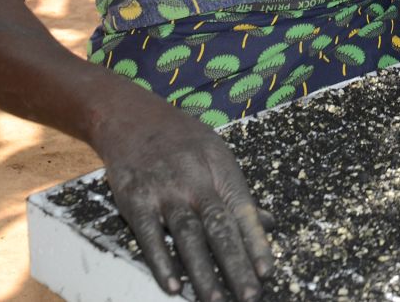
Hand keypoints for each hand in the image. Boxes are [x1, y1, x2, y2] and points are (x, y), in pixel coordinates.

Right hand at [92, 90, 273, 301]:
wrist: (130, 116)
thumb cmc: (181, 139)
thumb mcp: (216, 155)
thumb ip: (238, 193)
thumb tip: (268, 224)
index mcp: (220, 169)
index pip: (243, 210)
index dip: (256, 242)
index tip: (267, 272)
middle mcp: (195, 180)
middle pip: (219, 228)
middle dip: (236, 265)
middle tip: (250, 296)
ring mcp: (165, 190)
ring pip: (188, 236)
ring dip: (202, 272)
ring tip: (214, 300)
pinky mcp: (135, 199)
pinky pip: (150, 235)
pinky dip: (161, 261)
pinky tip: (172, 285)